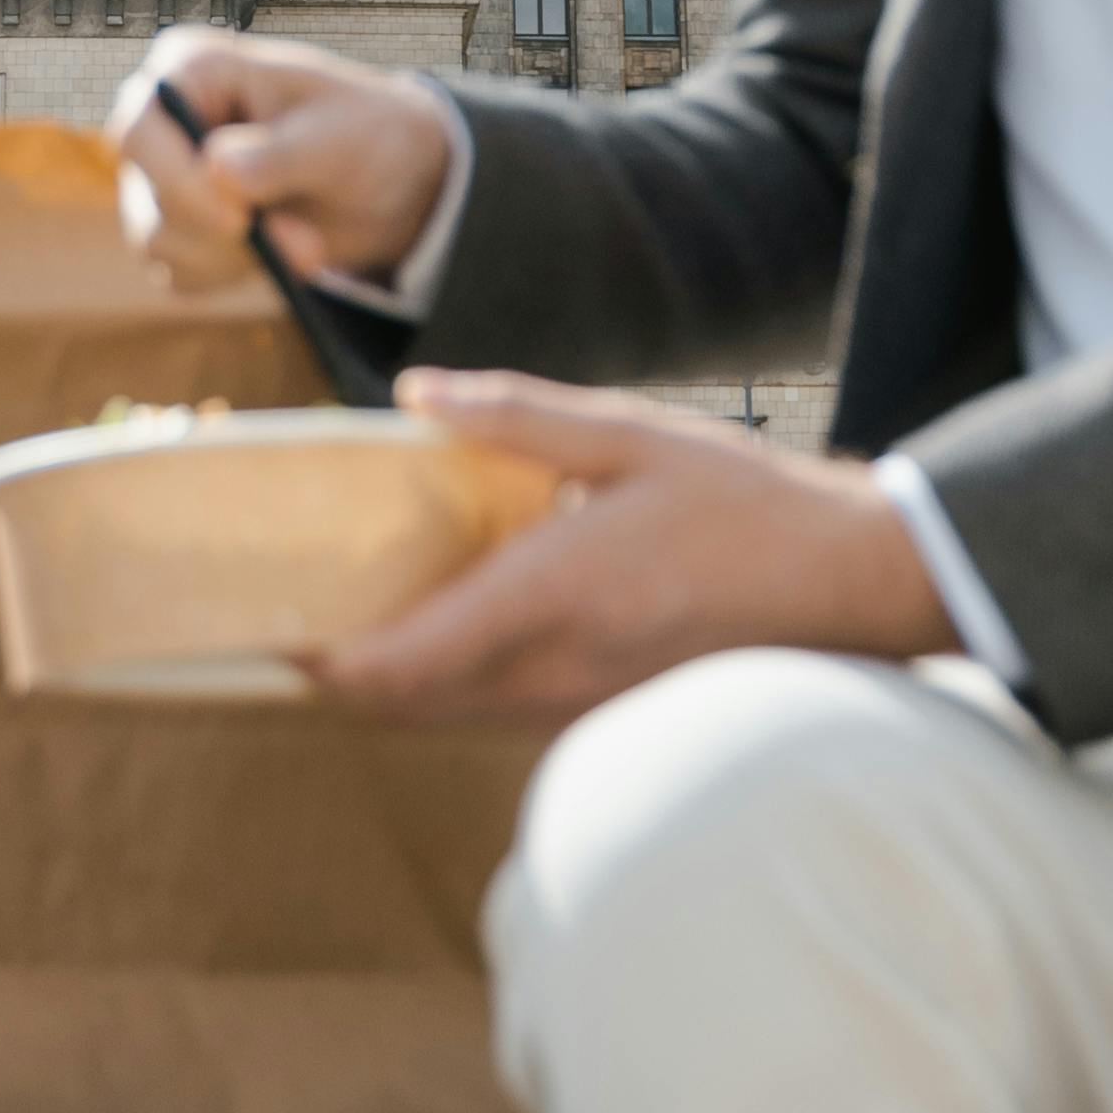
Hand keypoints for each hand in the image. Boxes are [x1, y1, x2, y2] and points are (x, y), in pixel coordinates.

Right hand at [107, 28, 456, 292]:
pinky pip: (181, 272)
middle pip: (149, 195)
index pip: (142, 129)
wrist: (385, 179)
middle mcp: (164, 121)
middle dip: (227, 234)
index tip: (239, 223)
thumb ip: (278, 155)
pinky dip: (234, 275)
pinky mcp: (176, 229)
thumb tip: (215, 169)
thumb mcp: (336, 138)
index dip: (177, 180)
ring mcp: (162, 178)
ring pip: (160, 242)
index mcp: (192, 67)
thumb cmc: (360, 133)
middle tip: (308, 250)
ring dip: (238, 259)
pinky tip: (278, 252)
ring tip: (307, 245)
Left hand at [312, 370, 955, 723]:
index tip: (263, 623)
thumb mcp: (628, 433)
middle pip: (405, 706)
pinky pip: (493, 710)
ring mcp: (579, 704)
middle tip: (283, 609)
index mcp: (549, 599)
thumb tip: (413, 398)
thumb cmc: (745, 503)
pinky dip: (445, 680)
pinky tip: (444, 615)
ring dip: (388, 679)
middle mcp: (551, 672)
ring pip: (447, 715)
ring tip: (347, 605)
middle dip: (334, 673)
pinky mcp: (602, 708)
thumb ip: (515, 416)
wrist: (849, 585)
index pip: (398, 665)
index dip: (319, 660)